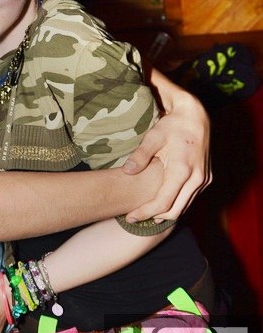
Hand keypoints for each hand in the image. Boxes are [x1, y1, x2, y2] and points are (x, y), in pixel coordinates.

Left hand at [123, 70, 211, 221]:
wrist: (195, 115)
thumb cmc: (172, 125)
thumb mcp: (153, 137)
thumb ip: (140, 155)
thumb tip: (126, 172)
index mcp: (182, 171)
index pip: (162, 203)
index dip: (145, 212)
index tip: (130, 216)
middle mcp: (196, 179)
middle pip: (175, 210)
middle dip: (154, 217)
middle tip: (134, 217)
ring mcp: (204, 179)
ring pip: (184, 206)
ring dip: (166, 212)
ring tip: (145, 212)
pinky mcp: (207, 177)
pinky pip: (191, 197)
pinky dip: (177, 203)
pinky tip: (163, 202)